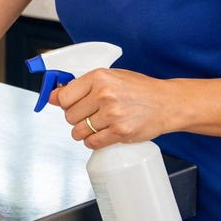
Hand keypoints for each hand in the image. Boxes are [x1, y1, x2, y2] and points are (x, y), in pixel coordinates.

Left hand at [52, 67, 177, 147]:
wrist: (167, 103)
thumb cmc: (139, 89)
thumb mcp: (110, 77)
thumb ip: (82, 85)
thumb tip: (53, 96)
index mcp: (99, 77)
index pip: (63, 96)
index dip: (64, 103)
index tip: (69, 105)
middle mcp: (104, 94)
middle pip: (69, 115)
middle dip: (75, 118)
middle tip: (88, 115)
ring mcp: (112, 114)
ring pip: (79, 131)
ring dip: (83, 132)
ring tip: (95, 126)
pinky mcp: (120, 132)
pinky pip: (92, 143)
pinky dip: (92, 142)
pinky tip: (101, 135)